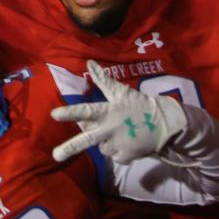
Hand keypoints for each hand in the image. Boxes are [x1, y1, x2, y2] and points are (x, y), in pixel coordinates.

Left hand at [50, 61, 187, 162]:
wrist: (164, 124)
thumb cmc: (139, 104)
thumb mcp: (120, 91)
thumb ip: (102, 79)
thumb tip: (89, 62)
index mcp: (108, 111)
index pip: (85, 111)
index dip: (69, 113)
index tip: (54, 114)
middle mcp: (110, 129)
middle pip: (86, 140)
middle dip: (69, 148)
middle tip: (55, 156)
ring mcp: (118, 144)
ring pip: (101, 147)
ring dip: (104, 142)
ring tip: (118, 132)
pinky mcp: (126, 156)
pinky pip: (114, 156)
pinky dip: (117, 151)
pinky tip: (127, 141)